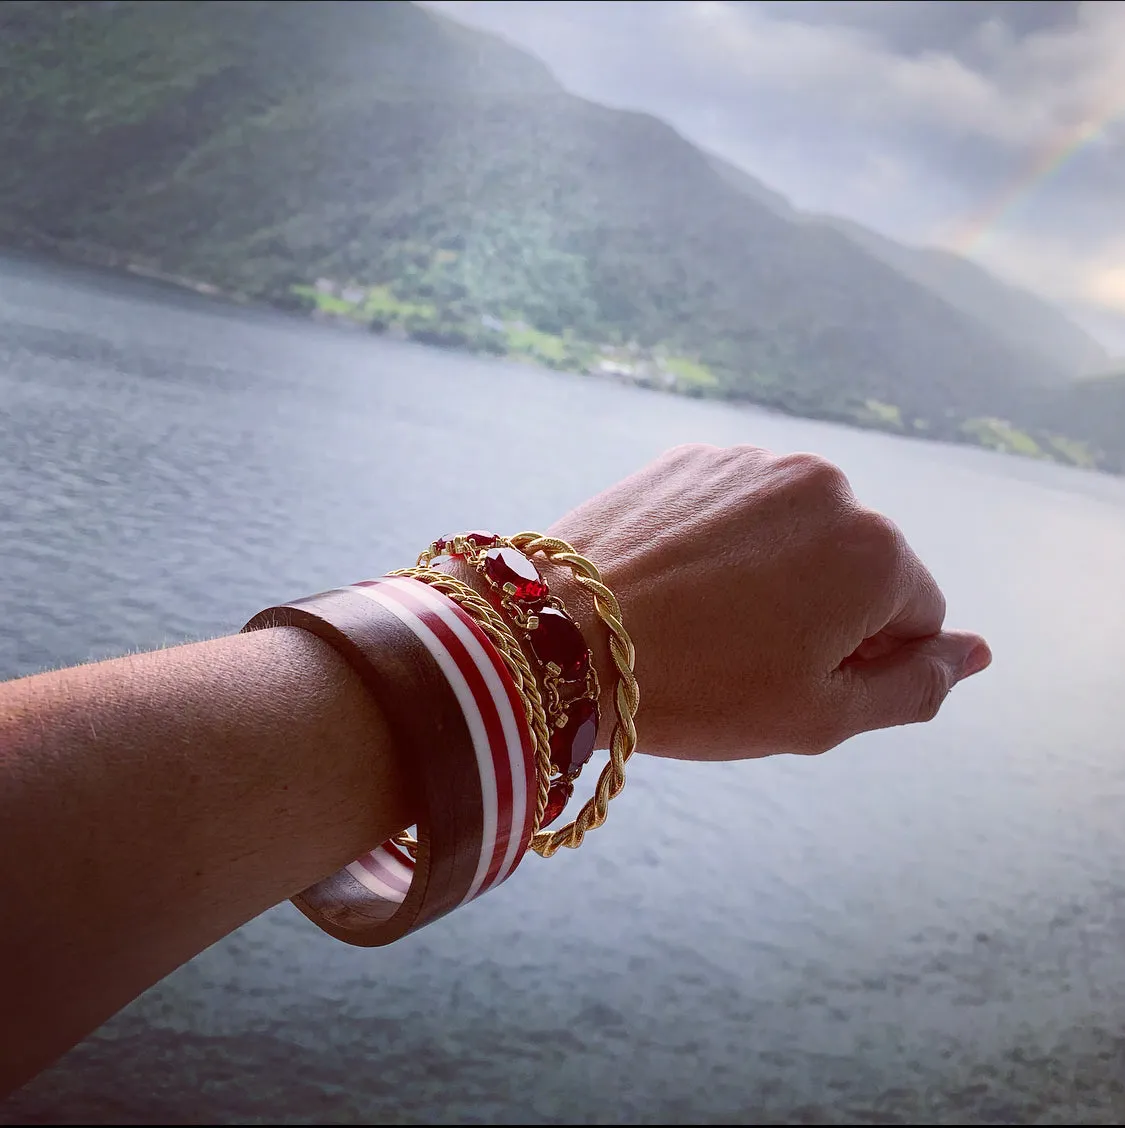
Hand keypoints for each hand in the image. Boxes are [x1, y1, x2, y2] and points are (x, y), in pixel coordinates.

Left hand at [546, 444, 990, 760]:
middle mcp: (827, 486)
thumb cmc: (698, 689)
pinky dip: (722, 543)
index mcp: (875, 550)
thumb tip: (977, 653)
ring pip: (795, 534)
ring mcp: (754, 462)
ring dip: (772, 574)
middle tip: (742, 655)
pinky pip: (737, 508)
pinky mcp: (693, 457)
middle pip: (857, 565)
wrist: (563, 636)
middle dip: (822, 611)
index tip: (793, 678)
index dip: (861, 661)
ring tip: (703, 619)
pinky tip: (676, 582)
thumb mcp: (822, 717)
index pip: (915, 615)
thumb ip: (917, 685)